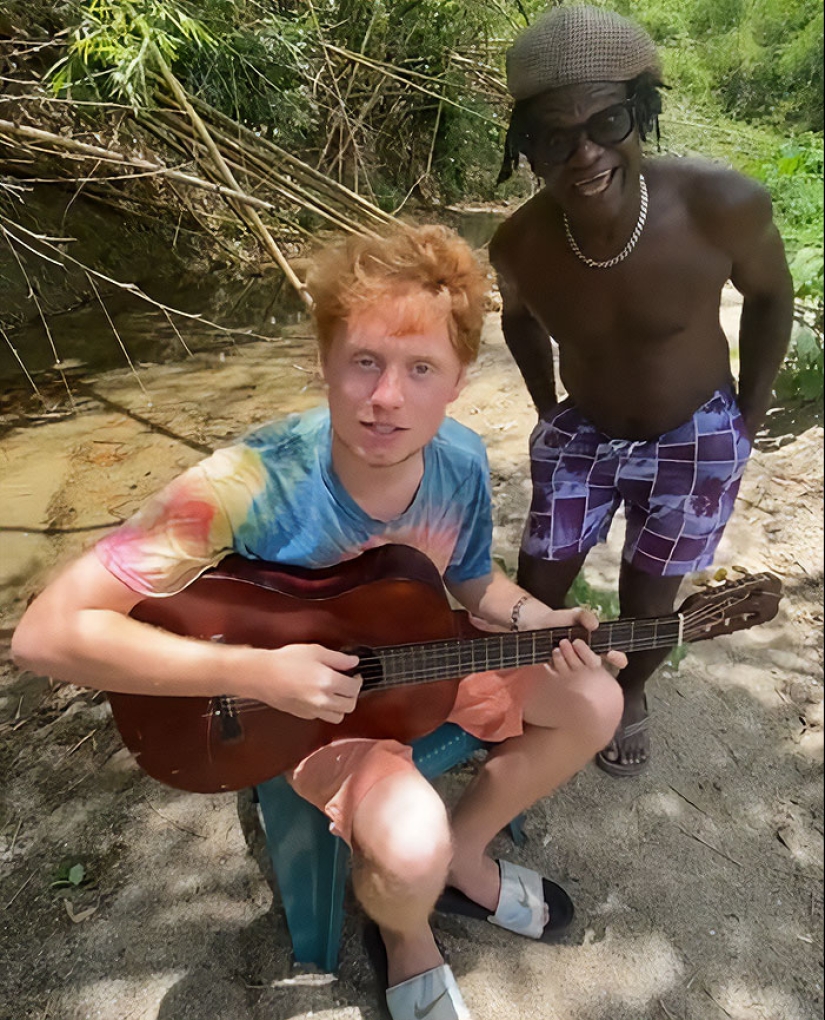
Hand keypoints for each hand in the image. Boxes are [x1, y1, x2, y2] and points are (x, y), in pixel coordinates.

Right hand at [243, 644, 361, 723]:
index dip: (358, 680)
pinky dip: (327, 710)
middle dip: (353, 694)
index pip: (354, 688)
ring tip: (337, 693)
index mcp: (328, 682)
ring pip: (338, 716)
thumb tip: (353, 662)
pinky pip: (322, 717)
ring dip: (341, 706)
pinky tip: (321, 697)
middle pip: (350, 705)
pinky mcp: (303, 714)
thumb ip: (338, 658)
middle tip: (349, 683)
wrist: (262, 675)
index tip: (355, 674)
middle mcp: (323, 700)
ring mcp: (313, 710)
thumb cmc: (285, 661)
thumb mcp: (315, 651)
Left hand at [520, 602, 626, 670]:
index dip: (618, 658)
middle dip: (587, 655)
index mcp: (597, 647)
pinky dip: (559, 662)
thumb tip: (594, 626)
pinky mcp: (559, 672)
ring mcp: (574, 668)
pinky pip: (563, 674)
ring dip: (571, 658)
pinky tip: (554, 652)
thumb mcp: (574, 614)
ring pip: (579, 671)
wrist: (537, 624)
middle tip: (576, 642)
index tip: (611, 653)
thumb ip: (585, 616)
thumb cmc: (560, 620)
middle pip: (596, 665)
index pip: (616, 658)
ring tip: (561, 643)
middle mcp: (587, 660)